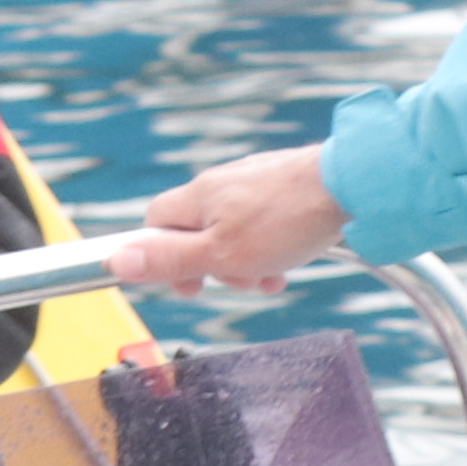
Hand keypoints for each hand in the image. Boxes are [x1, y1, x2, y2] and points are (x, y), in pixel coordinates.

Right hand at [114, 145, 347, 294]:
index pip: (155, 223)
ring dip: (247, 262)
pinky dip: (271, 246)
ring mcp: (253, 181)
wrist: (350, 186)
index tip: (186, 283)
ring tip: (271, 278)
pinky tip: (290, 260)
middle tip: (239, 284)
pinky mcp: (282, 184)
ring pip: (233, 230)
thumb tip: (116, 260)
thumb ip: (170, 259)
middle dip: (214, 265)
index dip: (161, 257)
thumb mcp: (221, 255)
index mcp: (198, 196)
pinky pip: (263, 222)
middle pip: (196, 231)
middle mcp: (221, 182)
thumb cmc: (286, 220)